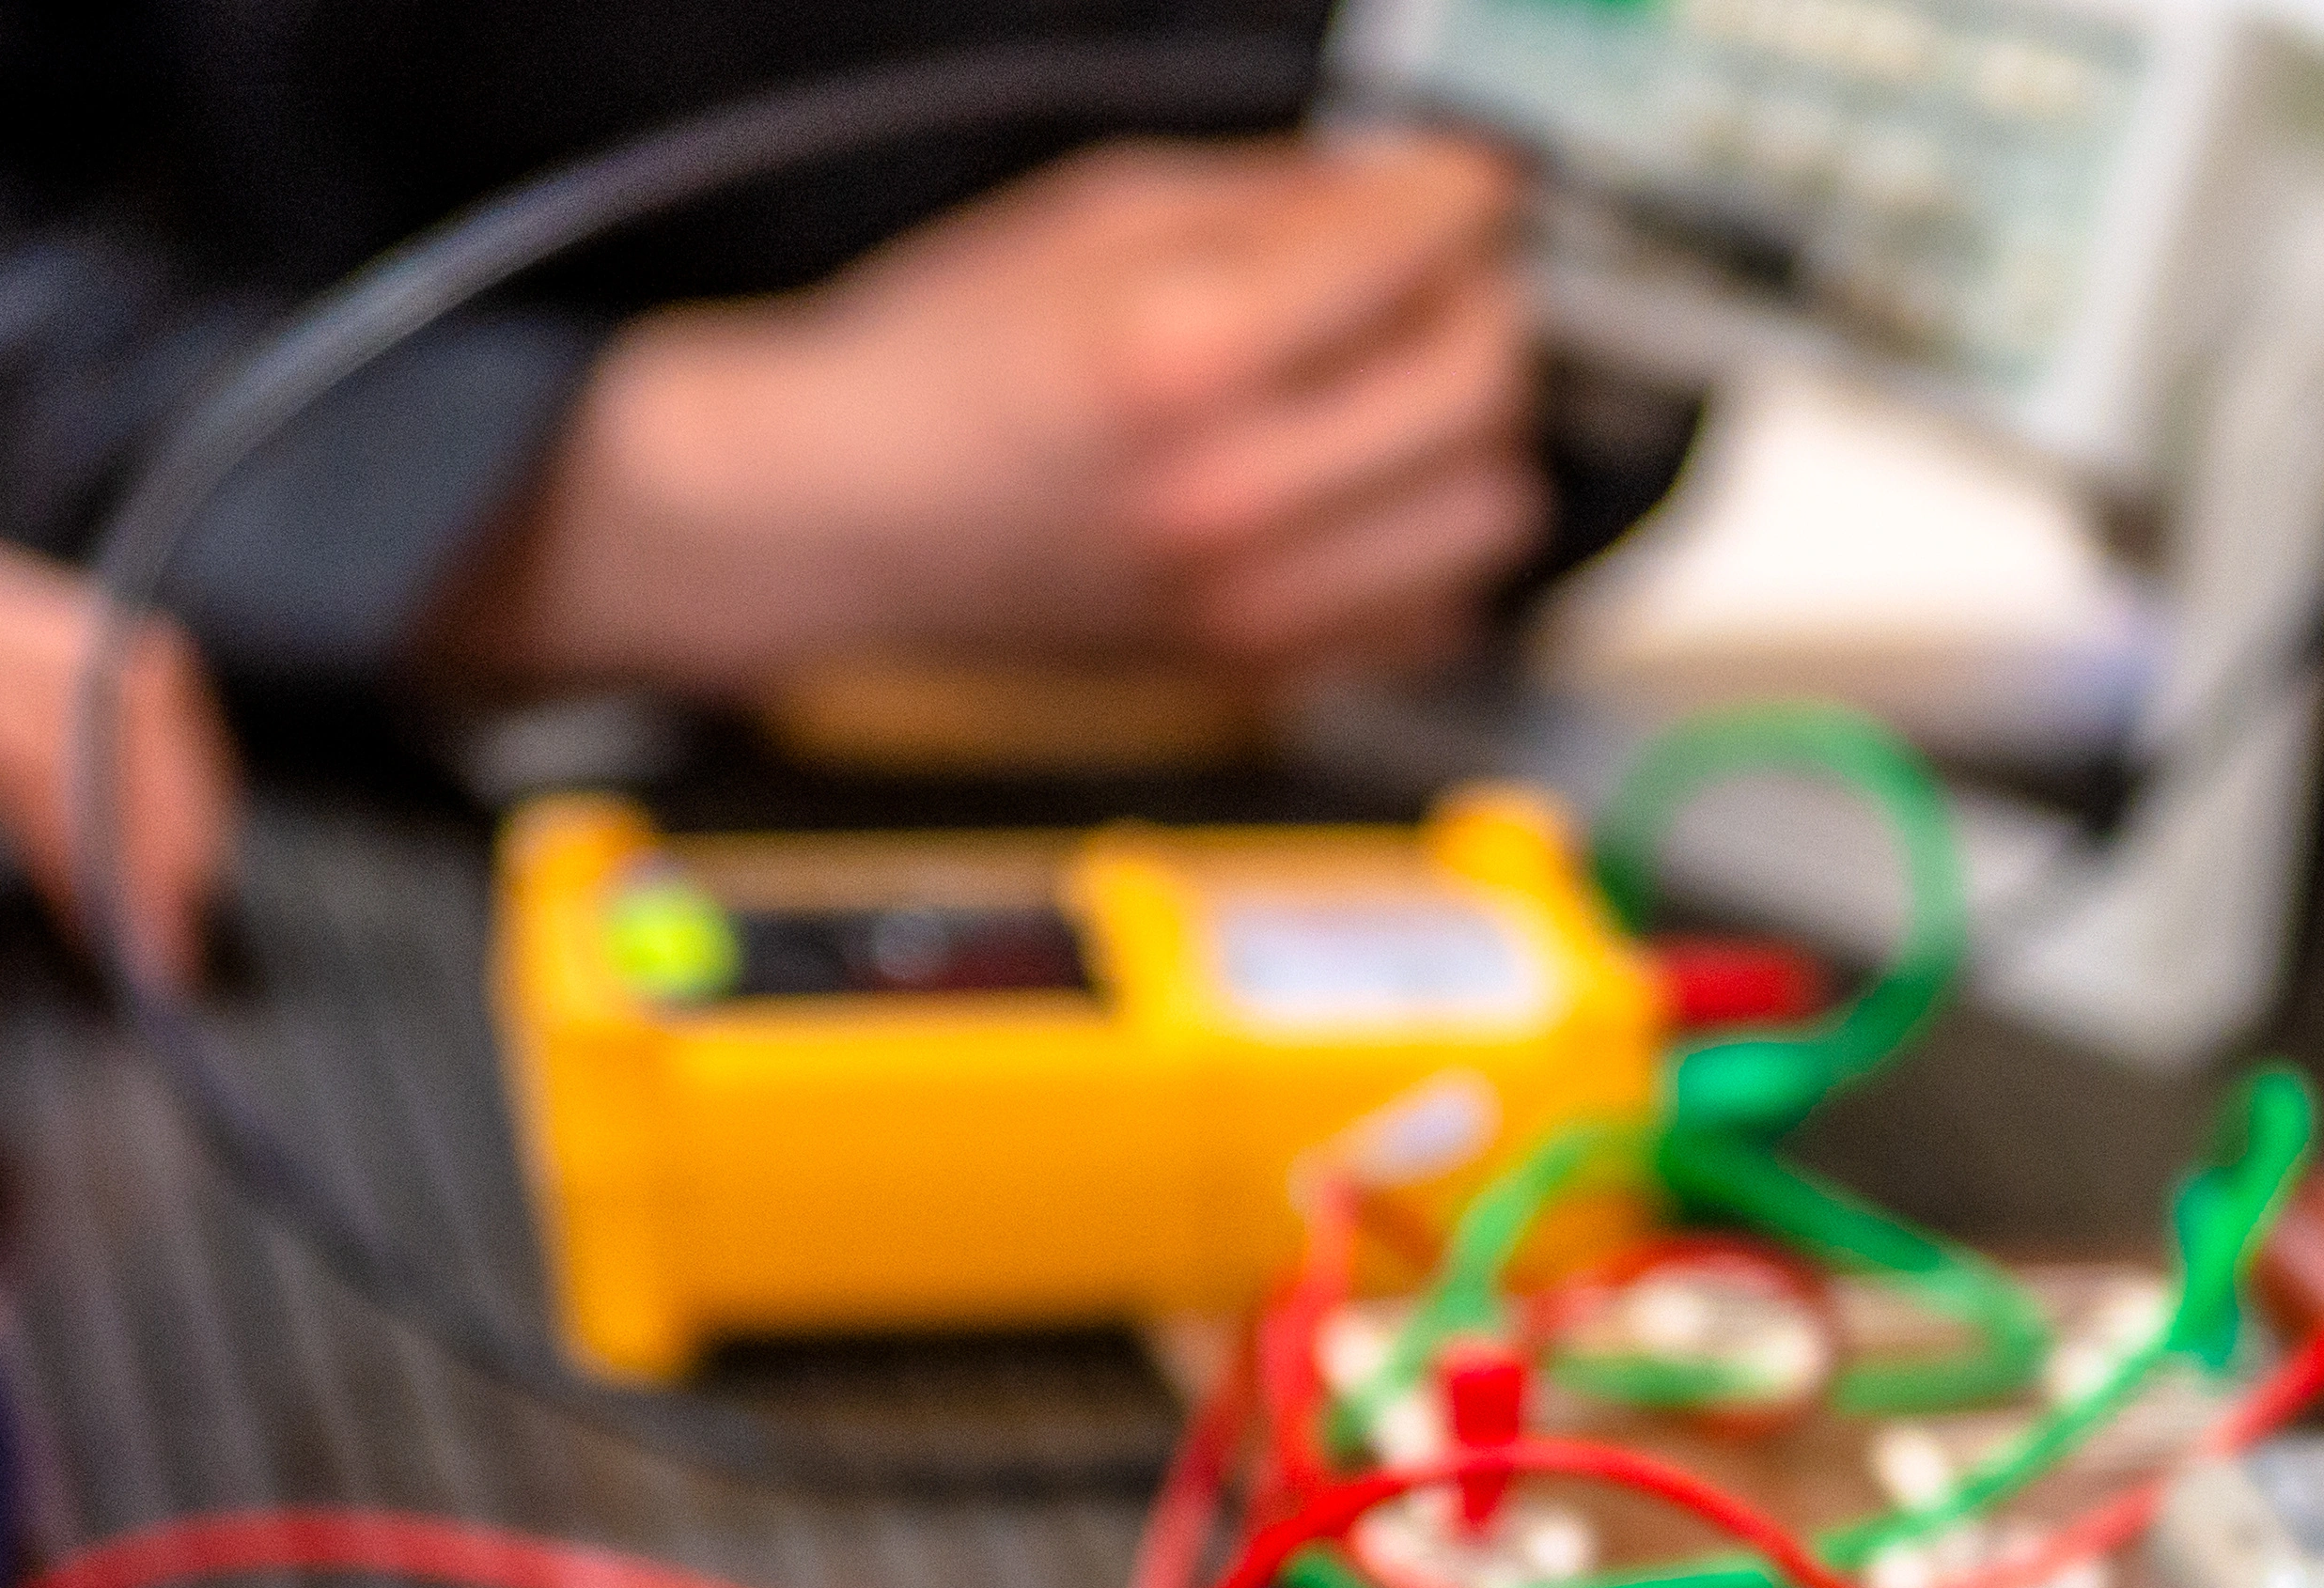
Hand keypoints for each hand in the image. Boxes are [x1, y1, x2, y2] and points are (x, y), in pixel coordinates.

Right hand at [441, 133, 1545, 697]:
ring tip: (1399, 391)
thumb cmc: (933, 364)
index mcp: (1180, 352)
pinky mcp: (1260, 669)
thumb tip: (1419, 186)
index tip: (1464, 183)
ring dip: (1470, 435)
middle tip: (1433, 282)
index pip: (1415, 246)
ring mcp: (1251, 599)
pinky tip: (1371, 494)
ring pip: (1490, 508)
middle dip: (1480, 308)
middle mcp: (1228, 491)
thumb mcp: (1093, 214)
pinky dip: (1433, 544)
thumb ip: (1279, 198)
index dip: (1459, 192)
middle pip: (1485, 385)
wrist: (833, 516)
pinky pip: (1443, 611)